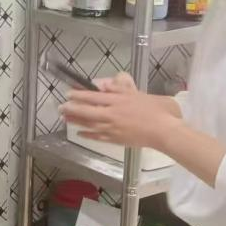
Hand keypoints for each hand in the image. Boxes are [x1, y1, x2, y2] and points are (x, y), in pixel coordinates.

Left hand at [60, 72, 178, 149]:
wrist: (165, 132)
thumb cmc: (158, 110)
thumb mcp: (140, 93)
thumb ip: (121, 88)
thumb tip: (104, 85)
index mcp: (119, 100)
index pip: (93, 96)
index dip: (79, 94)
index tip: (69, 93)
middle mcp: (112, 114)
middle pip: (87, 111)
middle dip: (72, 108)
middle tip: (60, 107)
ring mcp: (113, 128)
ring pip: (89, 124)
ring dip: (76, 121)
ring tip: (65, 119)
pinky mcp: (116, 140)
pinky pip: (97, 137)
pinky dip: (87, 135)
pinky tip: (80, 133)